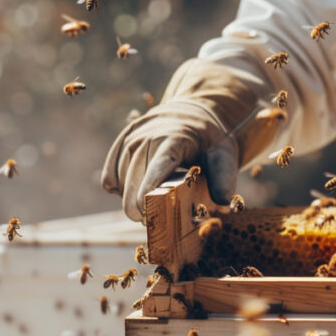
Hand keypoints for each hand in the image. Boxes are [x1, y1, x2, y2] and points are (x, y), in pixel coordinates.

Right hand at [101, 59, 280, 219]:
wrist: (197, 114)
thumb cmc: (211, 142)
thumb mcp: (225, 158)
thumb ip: (224, 182)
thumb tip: (224, 206)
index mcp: (176, 138)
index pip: (157, 166)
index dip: (148, 191)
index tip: (146, 213)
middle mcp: (149, 135)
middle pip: (134, 179)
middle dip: (139, 206)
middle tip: (152, 220)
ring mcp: (133, 136)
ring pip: (120, 179)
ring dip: (130, 198)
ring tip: (149, 203)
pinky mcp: (123, 140)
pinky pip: (110, 174)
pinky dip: (118, 188)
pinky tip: (134, 191)